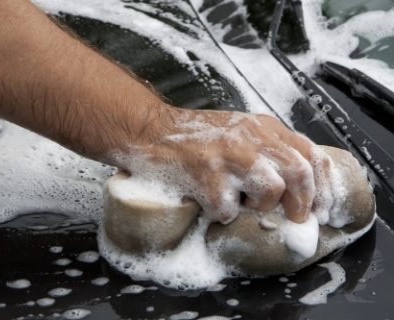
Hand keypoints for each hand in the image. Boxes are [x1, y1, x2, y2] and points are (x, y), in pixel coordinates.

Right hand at [111, 106, 333, 223]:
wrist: (151, 131)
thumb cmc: (195, 138)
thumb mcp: (239, 133)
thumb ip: (266, 150)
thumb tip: (295, 187)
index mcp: (262, 127)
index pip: (309, 153)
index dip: (323, 185)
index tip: (324, 207)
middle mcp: (249, 137)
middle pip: (298, 172)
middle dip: (302, 202)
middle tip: (294, 217)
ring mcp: (228, 156)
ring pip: (272, 189)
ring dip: (260, 205)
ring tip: (241, 201)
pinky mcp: (206, 176)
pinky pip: (229, 209)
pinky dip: (222, 213)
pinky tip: (209, 201)